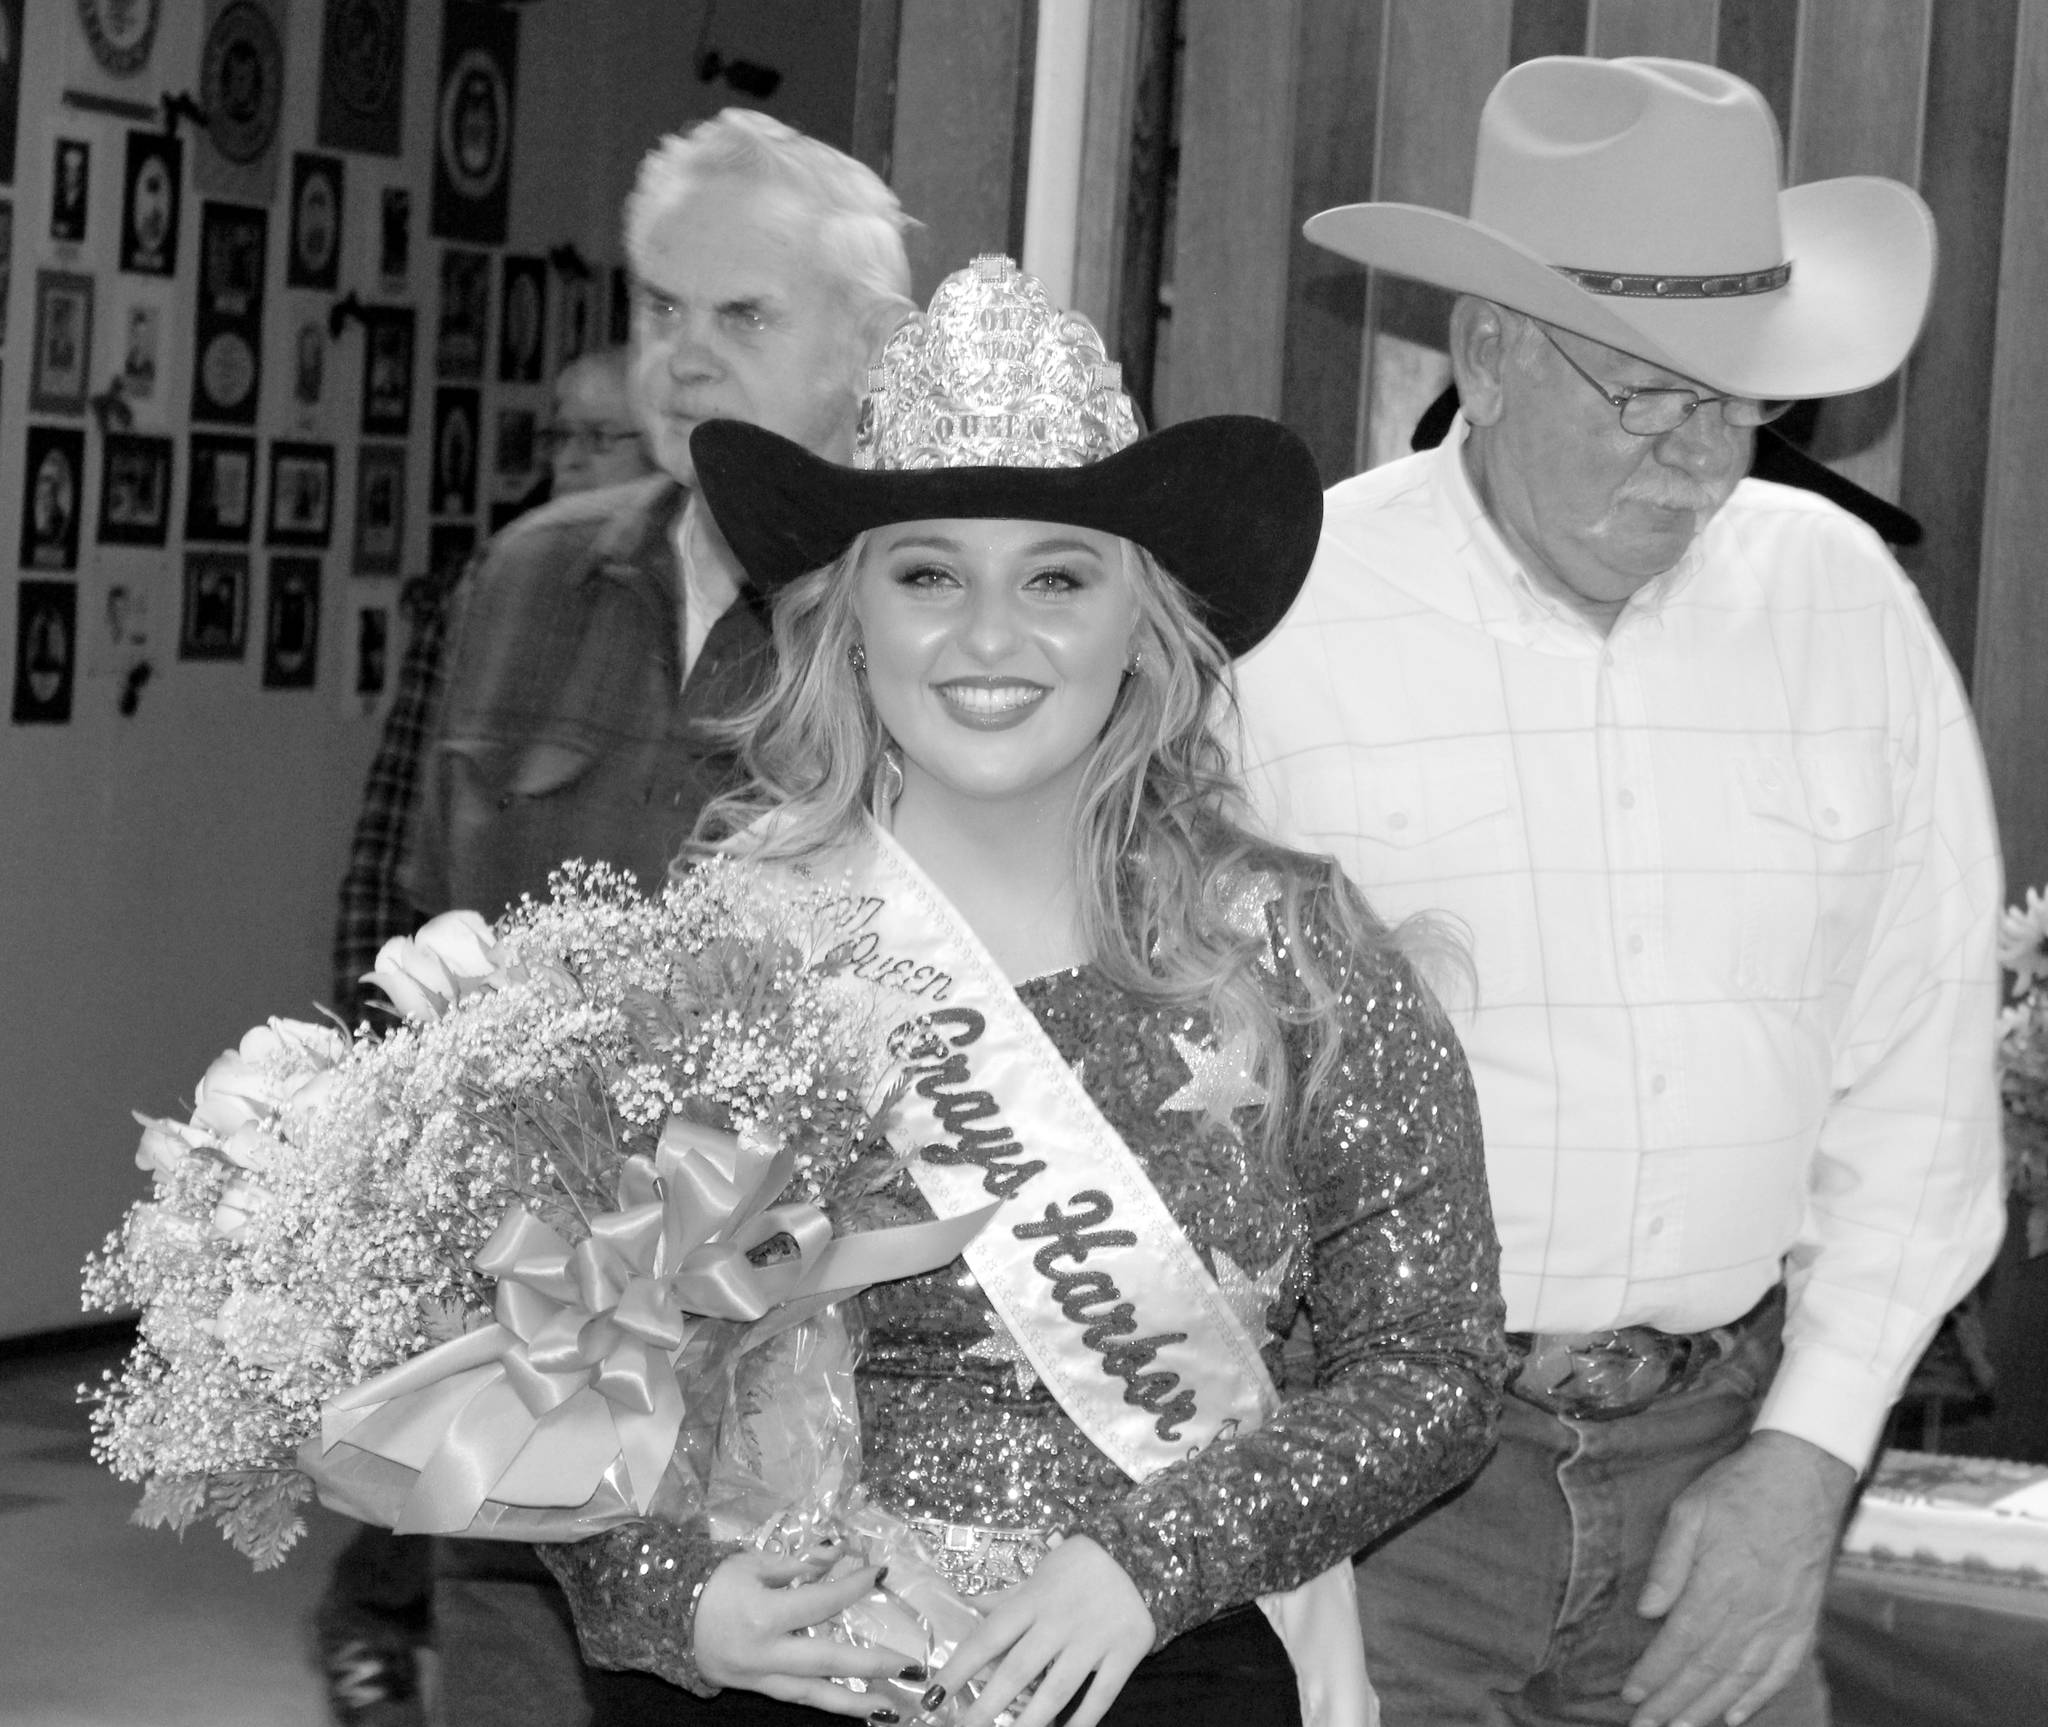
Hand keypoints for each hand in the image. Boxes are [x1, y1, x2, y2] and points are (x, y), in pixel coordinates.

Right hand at [694, 1550, 917, 1716]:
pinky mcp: (755, 1688)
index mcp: (764, 1615)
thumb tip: (836, 1558)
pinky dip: (826, 1701)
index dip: (852, 1586)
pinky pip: (796, 1697)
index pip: (821, 1602)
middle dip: (871, 1664)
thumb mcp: (751, 1563)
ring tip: (890, 1706)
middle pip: (827, 1661)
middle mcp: (765, 1653)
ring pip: (814, 1695)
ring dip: (855, 1702)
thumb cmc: (711, 1583)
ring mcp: (760, 1677)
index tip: (879, 1573)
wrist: (665, 1617)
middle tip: (910, 1665)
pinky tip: (852, 1704)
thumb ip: (797, 1565)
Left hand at [936, 1537, 1155, 1726]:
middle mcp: (1060, 1619)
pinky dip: (1083, 1721)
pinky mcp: (1125, 1651)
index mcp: (1034, 1599)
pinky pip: (1101, 1695)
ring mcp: (1094, 1637)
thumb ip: (1004, 1600)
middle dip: (988, 1706)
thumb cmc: (1076, 1568)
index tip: (934, 1694)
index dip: (960, 1667)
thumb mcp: (1038, 1574)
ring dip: (1030, 1722)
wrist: (1136, 1552)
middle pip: (1018, 1670)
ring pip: (1056, 1689)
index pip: (989, 1637)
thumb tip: (962, 1605)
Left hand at [1623, 1431, 1857, 1726]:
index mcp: (1720, 1584)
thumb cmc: (1738, 1489)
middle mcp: (1753, 1611)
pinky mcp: (1802, 1621)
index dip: (1655, 1674)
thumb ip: (1668, 1563)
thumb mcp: (1690, 1510)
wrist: (1802, 1477)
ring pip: (1741, 1679)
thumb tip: (1647, 1611)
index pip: (1680, 1643)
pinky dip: (1757, 1698)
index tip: (1631, 1696)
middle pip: (1707, 1670)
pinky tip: (1734, 1716)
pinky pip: (1780, 1670)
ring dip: (1708, 1710)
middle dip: (1673, 1704)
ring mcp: (1782, 1620)